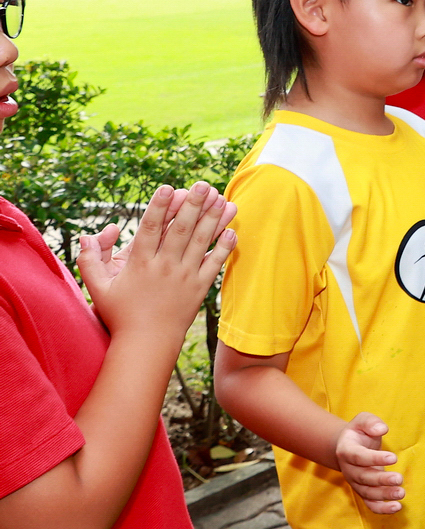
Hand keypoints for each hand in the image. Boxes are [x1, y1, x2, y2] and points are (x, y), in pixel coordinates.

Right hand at [79, 183, 236, 343]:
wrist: (147, 343)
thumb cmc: (120, 315)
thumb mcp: (97, 288)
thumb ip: (90, 260)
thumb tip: (87, 235)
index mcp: (140, 263)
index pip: (151, 228)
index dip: (160, 206)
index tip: (168, 187)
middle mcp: (165, 267)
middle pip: (181, 229)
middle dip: (193, 205)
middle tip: (204, 185)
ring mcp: (185, 277)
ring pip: (201, 243)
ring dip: (214, 220)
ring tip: (224, 200)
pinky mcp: (200, 288)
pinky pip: (214, 265)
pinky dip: (224, 248)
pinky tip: (232, 231)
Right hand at [335, 413, 403, 513]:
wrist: (349, 447)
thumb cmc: (360, 432)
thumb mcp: (363, 420)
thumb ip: (371, 422)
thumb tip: (382, 429)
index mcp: (347, 451)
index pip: (359, 457)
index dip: (375, 458)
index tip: (393, 457)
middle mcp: (349, 469)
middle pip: (364, 478)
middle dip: (382, 480)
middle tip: (399, 479)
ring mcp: (355, 483)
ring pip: (367, 493)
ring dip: (384, 495)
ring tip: (401, 493)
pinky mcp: (364, 492)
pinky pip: (370, 504)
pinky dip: (382, 509)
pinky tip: (397, 507)